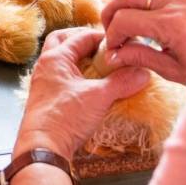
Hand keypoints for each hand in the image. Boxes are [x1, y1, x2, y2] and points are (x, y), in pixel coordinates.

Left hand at [14, 28, 148, 159]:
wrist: (42, 148)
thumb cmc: (65, 118)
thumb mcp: (99, 97)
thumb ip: (122, 82)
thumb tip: (143, 73)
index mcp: (55, 58)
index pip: (81, 36)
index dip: (103, 37)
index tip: (120, 44)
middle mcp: (46, 66)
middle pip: (63, 40)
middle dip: (83, 39)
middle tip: (103, 45)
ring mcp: (44, 82)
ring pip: (61, 59)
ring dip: (78, 58)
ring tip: (98, 64)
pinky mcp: (46, 98)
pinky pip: (61, 77)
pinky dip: (75, 74)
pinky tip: (88, 85)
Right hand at [99, 0, 185, 84]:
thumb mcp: (172, 70)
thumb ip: (140, 57)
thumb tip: (112, 55)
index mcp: (172, 24)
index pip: (124, 20)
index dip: (112, 36)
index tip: (113, 50)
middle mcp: (177, 2)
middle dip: (110, 11)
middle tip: (110, 32)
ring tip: (123, 21)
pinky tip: (143, 15)